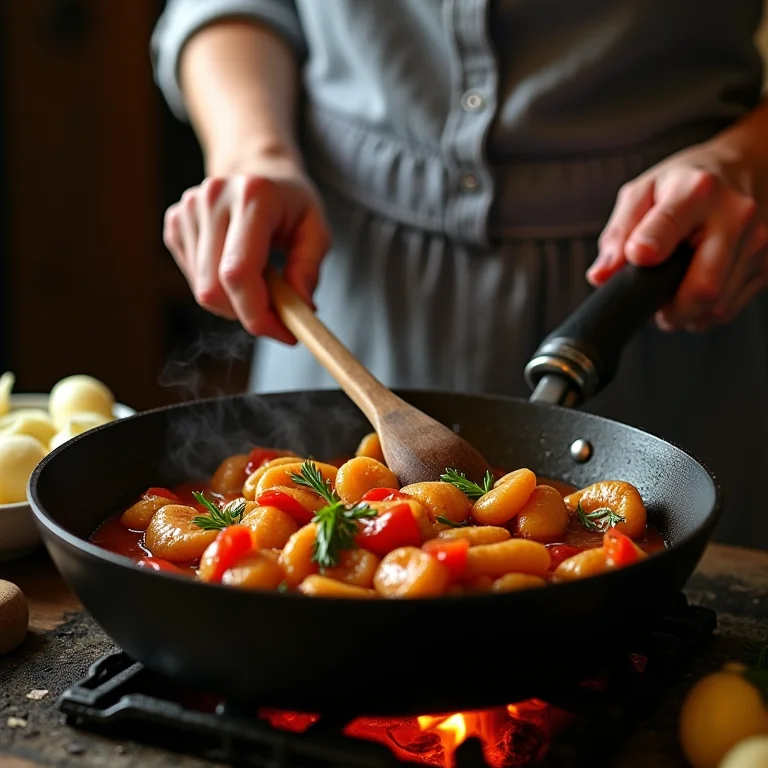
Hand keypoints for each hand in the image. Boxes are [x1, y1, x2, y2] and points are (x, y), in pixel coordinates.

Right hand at [163, 159, 330, 343]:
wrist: (256, 168)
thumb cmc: (290, 203)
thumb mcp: (317, 230)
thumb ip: (309, 269)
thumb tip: (298, 309)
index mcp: (253, 195)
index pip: (239, 273)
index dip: (258, 314)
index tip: (284, 332)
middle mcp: (212, 198)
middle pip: (215, 289)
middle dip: (248, 315)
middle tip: (277, 314)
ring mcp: (188, 210)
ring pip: (203, 291)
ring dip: (235, 303)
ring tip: (261, 281)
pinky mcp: (175, 224)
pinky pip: (195, 280)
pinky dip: (220, 290)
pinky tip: (237, 269)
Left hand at [587, 144, 767, 330]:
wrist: (738, 169)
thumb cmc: (681, 185)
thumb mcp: (641, 193)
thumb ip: (618, 234)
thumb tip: (601, 276)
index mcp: (697, 190)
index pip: (671, 226)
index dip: (649, 251)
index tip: (638, 258)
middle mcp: (735, 214)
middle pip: (704, 288)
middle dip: (671, 310)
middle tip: (653, 306)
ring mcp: (756, 241)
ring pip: (716, 307)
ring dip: (686, 313)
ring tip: (672, 292)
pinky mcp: (766, 264)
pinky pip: (728, 309)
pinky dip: (703, 313)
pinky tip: (693, 290)